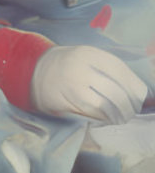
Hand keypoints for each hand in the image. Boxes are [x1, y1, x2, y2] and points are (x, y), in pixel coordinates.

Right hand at [31, 45, 147, 123]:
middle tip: (132, 111)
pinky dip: (106, 118)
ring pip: (109, 103)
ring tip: (122, 118)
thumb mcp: (84, 58)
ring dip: (120, 115)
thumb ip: (107, 69)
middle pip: (118, 90)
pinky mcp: (70, 99)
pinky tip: (108, 119)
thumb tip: (137, 91)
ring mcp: (75, 83)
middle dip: (130, 105)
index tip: (140, 97)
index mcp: (89, 53)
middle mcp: (83, 66)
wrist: (31, 71)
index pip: (122, 71)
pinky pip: (96, 112)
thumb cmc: (64, 67)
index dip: (135, 86)